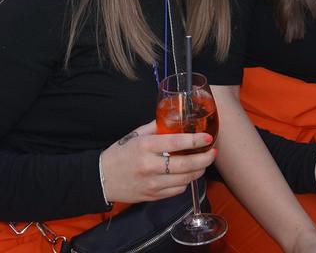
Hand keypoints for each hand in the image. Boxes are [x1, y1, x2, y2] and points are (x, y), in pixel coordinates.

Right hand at [98, 121, 213, 204]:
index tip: (208, 138)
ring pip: (185, 179)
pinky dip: (185, 182)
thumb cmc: (120, 153)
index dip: (195, 141)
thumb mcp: (135, 135)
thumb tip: (176, 119)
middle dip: (204, 159)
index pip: (176, 143)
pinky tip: (186, 174)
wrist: (102, 179)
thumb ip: (156, 127)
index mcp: (145, 146)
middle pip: (185, 164)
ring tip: (202, 163)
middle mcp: (150, 166)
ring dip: (198, 171)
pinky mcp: (153, 196)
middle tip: (212, 153)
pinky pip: (177, 191)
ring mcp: (152, 183)